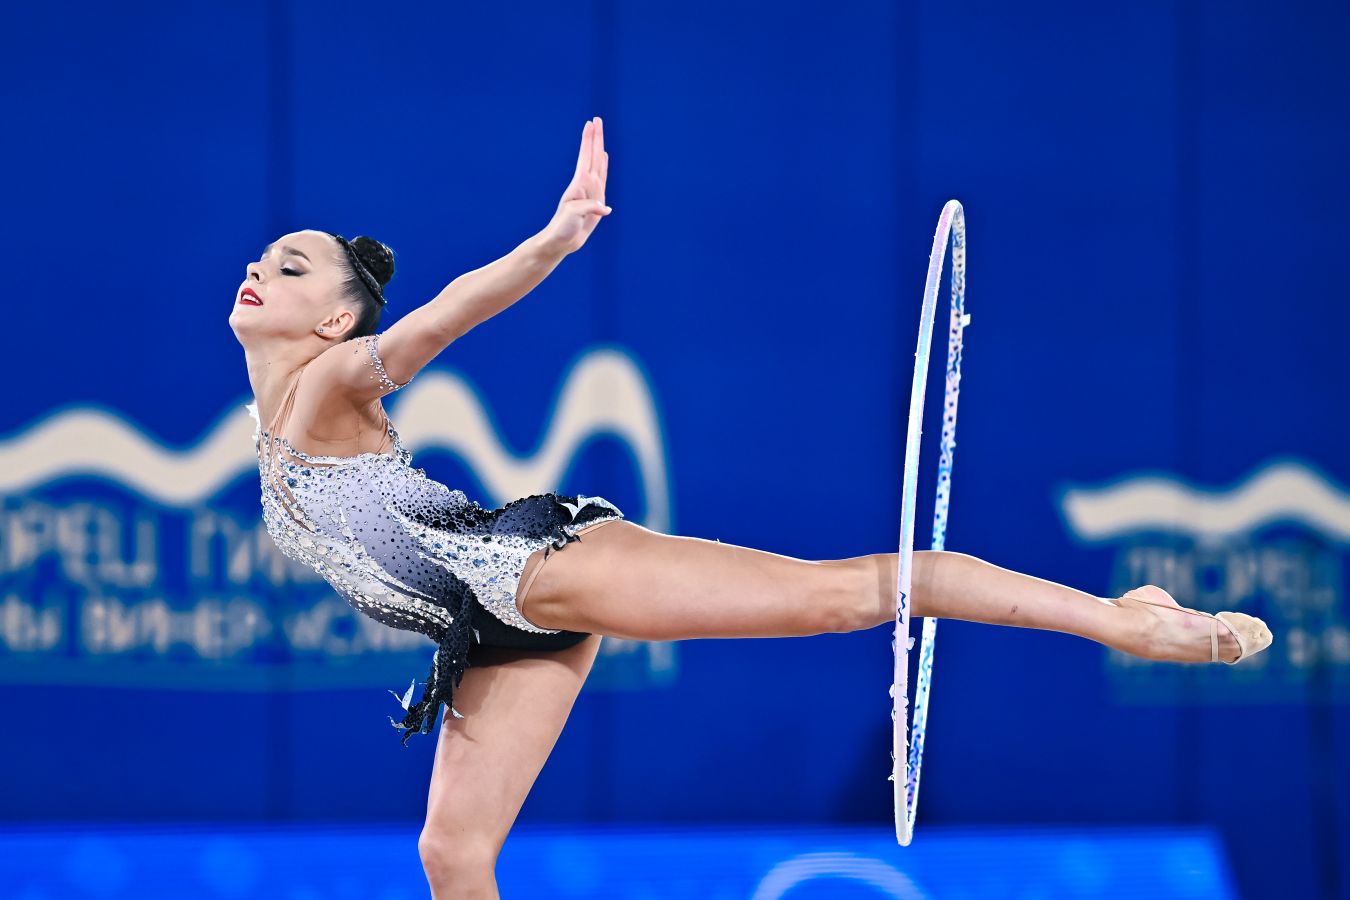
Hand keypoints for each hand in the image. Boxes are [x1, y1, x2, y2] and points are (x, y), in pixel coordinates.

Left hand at [542, 117, 610, 254]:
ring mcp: (591, 191)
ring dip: (599, 148)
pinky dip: (604, 166)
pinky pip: (603, 178)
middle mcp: (586, 184)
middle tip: (597, 119)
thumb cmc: (563, 227)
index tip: (591, 123)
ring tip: (600, 135)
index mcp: (580, 184)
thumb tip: (606, 208)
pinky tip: (604, 158)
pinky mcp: (597, 201)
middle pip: (592, 155)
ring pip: (598, 164)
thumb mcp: (574, 215)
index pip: (586, 156)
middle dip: (595, 138)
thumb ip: (590, 207)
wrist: (561, 242)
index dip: (589, 140)